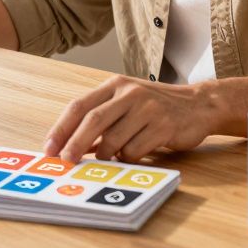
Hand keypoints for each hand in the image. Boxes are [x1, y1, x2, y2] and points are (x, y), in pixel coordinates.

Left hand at [43, 75, 221, 162]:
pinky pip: (135, 151)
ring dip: (106, 156)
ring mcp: (148, 108)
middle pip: (93, 121)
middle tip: (65, 162)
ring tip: (110, 157)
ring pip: (113, 140)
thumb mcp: (126, 105)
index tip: (49, 148)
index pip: (79, 106)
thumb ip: (101, 122)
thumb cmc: (155, 107)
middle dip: (74, 144)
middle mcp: (130, 93)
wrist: (198, 104)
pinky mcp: (164, 126)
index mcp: (115, 85)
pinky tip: (135, 153)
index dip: (61, 128)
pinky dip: (128, 159)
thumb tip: (71, 147)